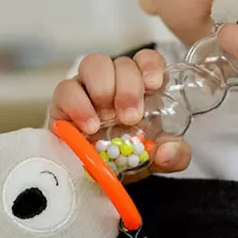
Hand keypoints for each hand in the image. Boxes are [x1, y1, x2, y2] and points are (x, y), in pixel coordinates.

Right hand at [49, 51, 191, 178]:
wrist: (95, 177)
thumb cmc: (127, 158)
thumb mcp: (158, 159)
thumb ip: (174, 155)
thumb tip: (168, 152)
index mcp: (140, 88)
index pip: (146, 60)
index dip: (150, 65)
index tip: (154, 85)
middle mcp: (114, 82)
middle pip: (121, 62)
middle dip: (128, 87)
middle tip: (131, 117)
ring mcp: (87, 88)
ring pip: (93, 64)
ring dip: (103, 88)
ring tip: (107, 119)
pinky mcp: (63, 102)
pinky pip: (66, 89)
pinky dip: (78, 104)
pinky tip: (89, 125)